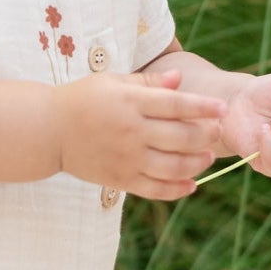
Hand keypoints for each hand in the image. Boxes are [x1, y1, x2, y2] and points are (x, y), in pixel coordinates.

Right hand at [52, 67, 227, 199]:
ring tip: (207, 157)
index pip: (176, 105)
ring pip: (174, 166)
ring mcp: (127, 158)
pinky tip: (191, 185)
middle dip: (206, 136)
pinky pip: (155, 189)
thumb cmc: (82, 99)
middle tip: (217, 133)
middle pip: (181, 137)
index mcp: (130, 102)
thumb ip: (147, 81)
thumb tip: (179, 79)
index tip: (223, 109)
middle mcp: (131, 131)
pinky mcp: (120, 179)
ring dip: (197, 163)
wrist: (48, 130)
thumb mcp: (112, 81)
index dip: (203, 107)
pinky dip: (177, 190)